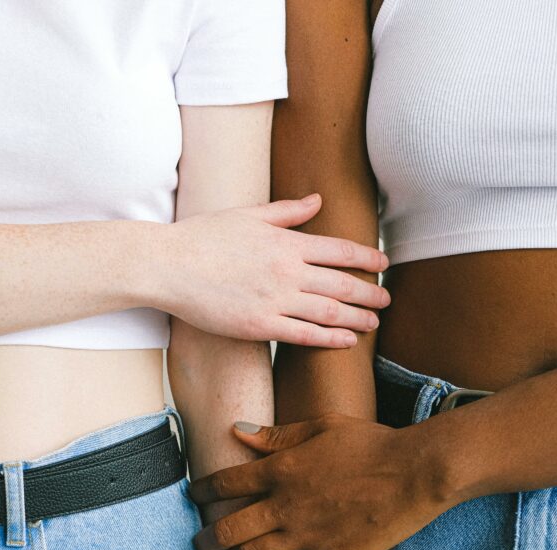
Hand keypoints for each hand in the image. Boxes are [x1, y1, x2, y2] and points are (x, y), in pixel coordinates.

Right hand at [154, 194, 389, 347]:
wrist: (169, 266)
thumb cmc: (203, 237)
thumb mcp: (248, 214)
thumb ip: (287, 211)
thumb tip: (318, 201)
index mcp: (287, 242)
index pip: (339, 250)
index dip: (367, 259)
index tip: (383, 265)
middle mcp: (287, 271)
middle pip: (342, 283)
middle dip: (369, 292)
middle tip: (387, 300)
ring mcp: (275, 300)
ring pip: (329, 311)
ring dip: (357, 318)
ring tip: (374, 323)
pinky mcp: (260, 326)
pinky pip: (304, 335)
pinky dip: (330, 338)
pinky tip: (347, 341)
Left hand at [190, 413, 451, 549]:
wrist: (413, 475)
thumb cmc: (371, 444)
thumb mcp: (322, 426)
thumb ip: (277, 435)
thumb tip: (237, 432)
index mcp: (281, 468)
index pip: (226, 482)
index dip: (204, 492)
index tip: (195, 498)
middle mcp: (284, 505)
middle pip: (229, 526)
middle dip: (206, 536)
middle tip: (197, 542)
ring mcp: (303, 535)